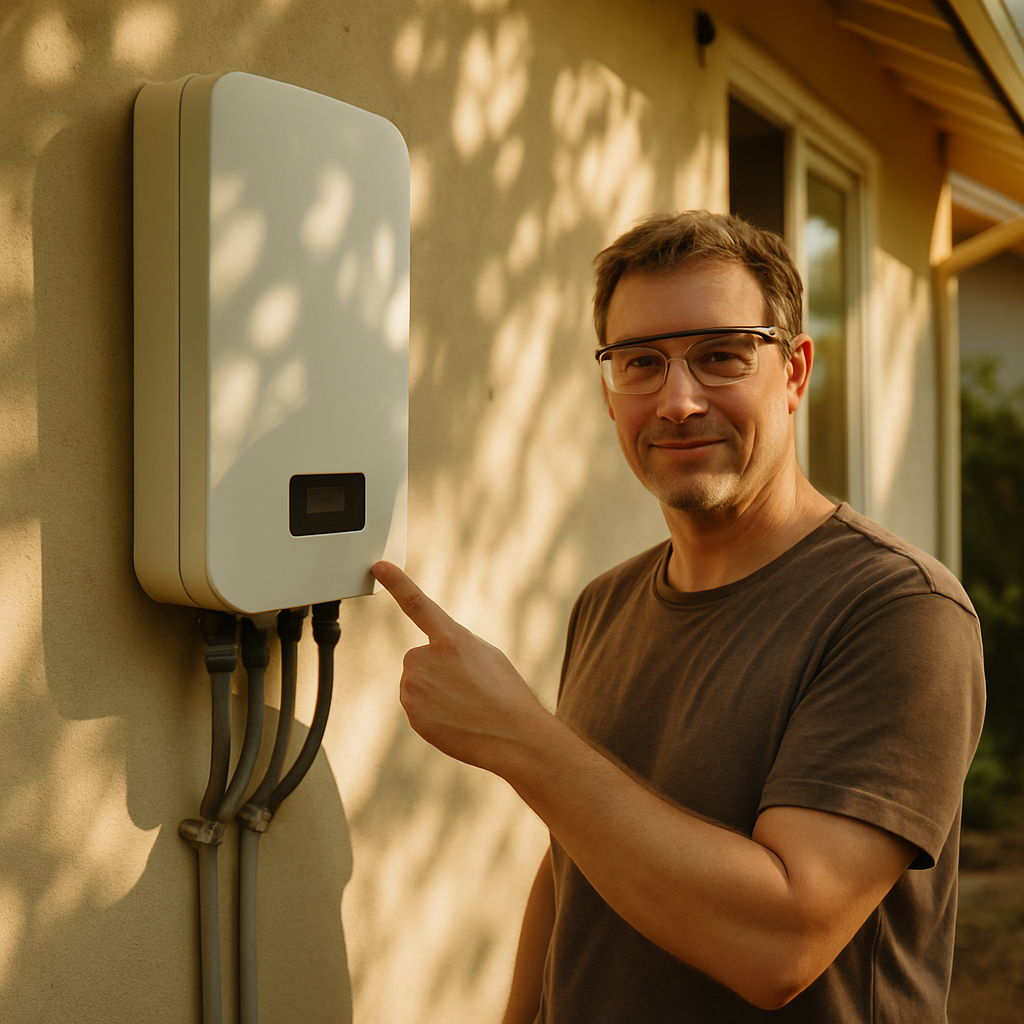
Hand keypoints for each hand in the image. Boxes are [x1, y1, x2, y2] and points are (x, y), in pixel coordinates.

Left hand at [371, 561, 547, 770]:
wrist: (512, 735)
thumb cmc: (505, 693)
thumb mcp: (487, 654)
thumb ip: (454, 644)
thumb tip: (433, 653)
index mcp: (451, 638)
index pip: (417, 603)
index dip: (397, 582)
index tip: (379, 566)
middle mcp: (426, 658)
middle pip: (420, 657)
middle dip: (437, 668)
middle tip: (467, 685)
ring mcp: (415, 686)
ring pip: (417, 682)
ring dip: (434, 690)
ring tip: (464, 703)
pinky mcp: (412, 712)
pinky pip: (417, 705)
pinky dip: (432, 711)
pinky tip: (455, 718)